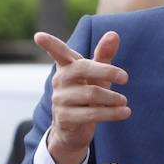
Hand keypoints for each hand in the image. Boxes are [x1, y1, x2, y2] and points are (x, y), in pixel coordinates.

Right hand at [36, 31, 130, 163]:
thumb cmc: (87, 95)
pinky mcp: (65, 118)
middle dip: (106, 71)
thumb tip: (114, 34)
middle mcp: (60, 81)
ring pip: (91, 93)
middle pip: (82, 69)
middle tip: (125, 78)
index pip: (58, 52)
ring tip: (124, 101)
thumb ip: (104, 54)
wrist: (74, 130)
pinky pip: (92, 113)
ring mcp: (60, 100)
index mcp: (67, 67)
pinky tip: (125, 112)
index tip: (38, 36)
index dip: (49, 44)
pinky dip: (111, 113)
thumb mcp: (97, 75)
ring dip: (112, 98)